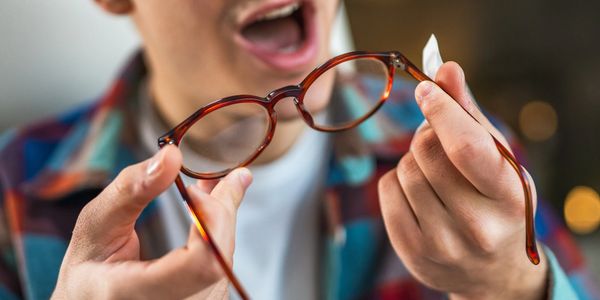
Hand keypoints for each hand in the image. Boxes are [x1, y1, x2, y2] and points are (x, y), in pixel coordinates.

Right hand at [52, 145, 251, 298]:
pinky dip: (219, 234)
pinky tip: (206, 216)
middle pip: (218, 256)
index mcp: (134, 292)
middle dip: (219, 209)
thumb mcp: (95, 224)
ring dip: (221, 218)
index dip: (210, 220)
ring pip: (224, 258)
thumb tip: (172, 156)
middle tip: (216, 177)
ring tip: (208, 191)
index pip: (199, 264)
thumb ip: (131, 190)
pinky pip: (224, 265)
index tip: (193, 190)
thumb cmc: (90, 266)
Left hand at [378, 62, 547, 298]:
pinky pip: (386, 191)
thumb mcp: (500, 160)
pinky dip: (397, 180)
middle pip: (426, 152)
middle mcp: (478, 226)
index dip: (442, 111)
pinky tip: (419, 192)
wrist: (495, 273)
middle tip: (438, 142)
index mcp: (510, 197)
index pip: (466, 148)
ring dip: (412, 159)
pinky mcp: (414, 253)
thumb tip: (445, 69)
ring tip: (434, 174)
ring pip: (404, 170)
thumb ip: (470, 114)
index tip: (426, 89)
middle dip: (427, 135)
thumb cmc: (499, 205)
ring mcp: (443, 245)